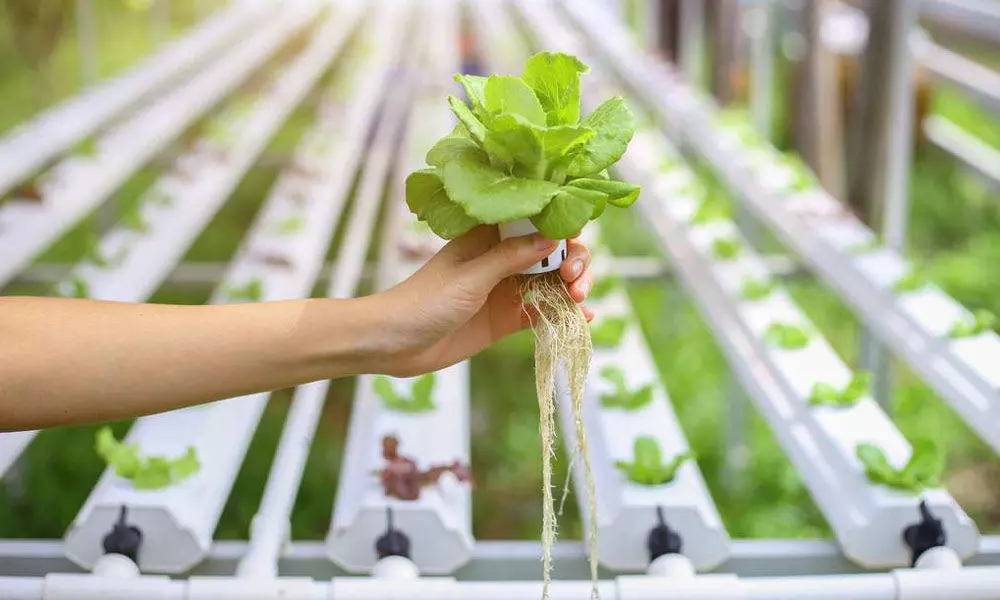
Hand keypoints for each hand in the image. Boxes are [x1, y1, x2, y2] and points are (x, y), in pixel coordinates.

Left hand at [372, 225, 593, 375]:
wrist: (395, 343)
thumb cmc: (424, 301)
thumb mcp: (471, 276)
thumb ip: (510, 258)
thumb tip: (552, 239)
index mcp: (489, 236)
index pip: (534, 220)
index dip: (559, 225)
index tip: (573, 237)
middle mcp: (502, 259)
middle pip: (551, 252)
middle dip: (571, 261)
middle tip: (573, 279)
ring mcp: (505, 290)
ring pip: (551, 282)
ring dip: (572, 288)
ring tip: (580, 300)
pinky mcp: (506, 319)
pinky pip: (542, 313)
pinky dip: (562, 314)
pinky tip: (582, 319)